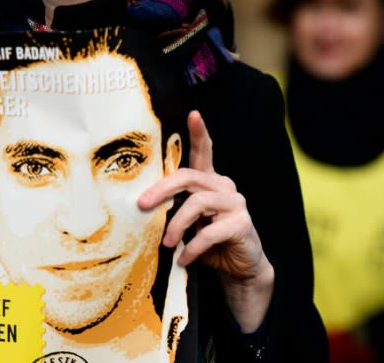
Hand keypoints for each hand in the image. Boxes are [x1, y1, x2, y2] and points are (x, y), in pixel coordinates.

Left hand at [138, 110, 273, 331]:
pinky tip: (185, 258)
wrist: (239, 269)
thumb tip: (142, 207)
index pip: (204, 152)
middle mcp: (224, 186)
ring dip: (176, 225)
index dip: (199, 133)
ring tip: (166, 243)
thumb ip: (174, 209)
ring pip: (197, 203)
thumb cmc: (209, 243)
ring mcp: (235, 203)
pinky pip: (209, 232)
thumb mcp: (188, 223)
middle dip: (161, 190)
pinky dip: (192, 247)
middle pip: (189, 177)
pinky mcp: (241, 224)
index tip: (193, 114)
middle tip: (142, 205)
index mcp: (210, 182)